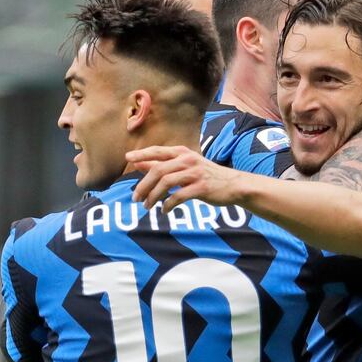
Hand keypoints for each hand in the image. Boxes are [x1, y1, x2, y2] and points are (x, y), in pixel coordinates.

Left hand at [125, 146, 243, 211]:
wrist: (233, 185)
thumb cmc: (206, 175)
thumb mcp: (185, 166)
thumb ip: (161, 164)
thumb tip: (137, 163)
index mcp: (183, 153)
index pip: (158, 151)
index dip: (142, 154)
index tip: (127, 158)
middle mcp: (188, 160)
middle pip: (158, 170)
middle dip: (143, 185)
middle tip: (135, 198)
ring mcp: (195, 173)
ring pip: (166, 183)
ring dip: (153, 196)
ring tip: (147, 206)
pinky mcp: (201, 187)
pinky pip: (178, 196)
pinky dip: (168, 204)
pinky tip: (164, 210)